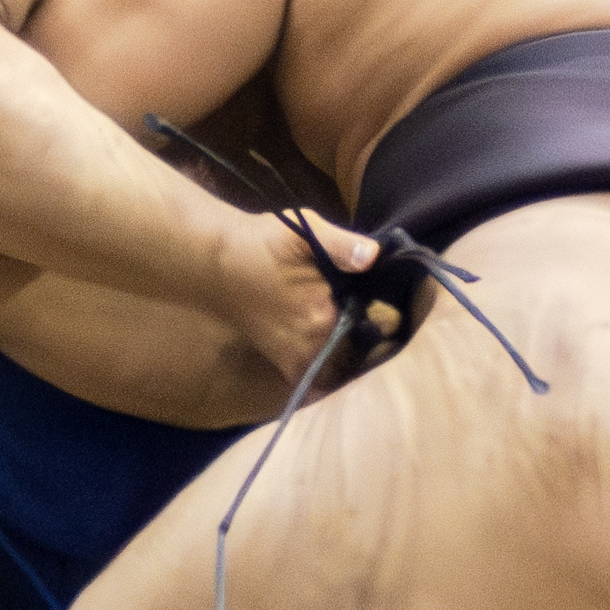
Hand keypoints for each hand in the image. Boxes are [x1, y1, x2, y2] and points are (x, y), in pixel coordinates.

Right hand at [208, 209, 375, 386]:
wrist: (216, 262)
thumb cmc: (261, 243)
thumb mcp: (303, 232)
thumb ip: (342, 245)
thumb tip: (373, 256)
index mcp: (321, 318)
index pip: (374, 330)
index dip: (388, 321)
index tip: (394, 312)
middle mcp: (311, 346)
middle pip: (360, 353)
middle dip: (375, 342)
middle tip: (386, 325)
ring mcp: (296, 358)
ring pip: (341, 369)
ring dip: (355, 358)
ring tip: (366, 340)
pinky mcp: (283, 361)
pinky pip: (319, 378)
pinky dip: (333, 372)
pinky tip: (341, 355)